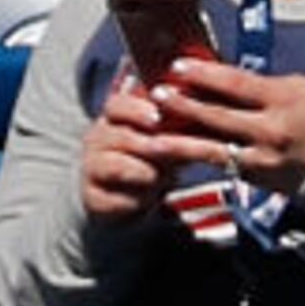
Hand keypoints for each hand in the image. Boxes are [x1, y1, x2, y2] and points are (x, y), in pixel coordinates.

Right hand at [82, 76, 200, 221]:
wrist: (119, 197)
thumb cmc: (148, 159)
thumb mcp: (163, 139)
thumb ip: (179, 127)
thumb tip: (212, 116)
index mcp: (114, 118)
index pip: (117, 105)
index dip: (136, 110)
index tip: (157, 118)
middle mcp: (98, 139)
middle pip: (124, 137)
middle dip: (157, 145)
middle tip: (183, 152)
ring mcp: (92, 167)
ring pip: (118, 167)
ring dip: (146, 174)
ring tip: (162, 179)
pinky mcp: (93, 197)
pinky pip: (115, 198)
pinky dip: (136, 200)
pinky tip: (148, 200)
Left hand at [147, 61, 304, 196]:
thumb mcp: (299, 88)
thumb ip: (261, 86)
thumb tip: (221, 79)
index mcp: (282, 101)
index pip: (236, 84)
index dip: (204, 74)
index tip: (179, 67)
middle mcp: (270, 132)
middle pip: (217, 117)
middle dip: (183, 106)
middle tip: (155, 95)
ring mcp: (263, 159)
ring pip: (212, 149)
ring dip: (178, 142)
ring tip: (151, 137)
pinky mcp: (258, 178)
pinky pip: (222, 164)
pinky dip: (197, 157)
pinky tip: (175, 152)